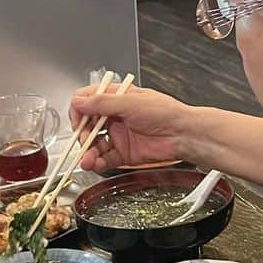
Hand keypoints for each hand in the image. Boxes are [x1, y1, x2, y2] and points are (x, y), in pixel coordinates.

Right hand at [69, 84, 190, 173]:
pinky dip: (98, 163)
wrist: (183, 135)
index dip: (80, 111)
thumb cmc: (166, 113)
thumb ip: (102, 103)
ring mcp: (119, 135)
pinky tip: (95, 164)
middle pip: (88, 125)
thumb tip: (79, 102)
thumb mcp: (131, 102)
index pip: (87, 101)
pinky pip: (105, 159)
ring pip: (94, 145)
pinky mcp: (124, 153)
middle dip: (83, 135)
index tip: (79, 121)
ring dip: (87, 152)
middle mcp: (115, 116)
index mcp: (116, 98)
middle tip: (85, 141)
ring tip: (87, 160)